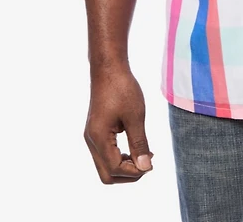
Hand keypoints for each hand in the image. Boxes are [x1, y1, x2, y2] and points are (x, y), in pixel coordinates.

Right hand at [84, 65, 154, 183]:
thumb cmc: (122, 88)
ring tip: (144, 155)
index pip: (115, 169)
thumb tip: (145, 167)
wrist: (108, 68)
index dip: (134, 171)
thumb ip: (139, 143)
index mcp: (99, 138)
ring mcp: (92, 136)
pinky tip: (135, 146)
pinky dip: (120, 156)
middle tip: (147, 162)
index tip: (152, 162)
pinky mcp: (96, 130)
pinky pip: (106, 153)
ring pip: (105, 165)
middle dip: (128, 174)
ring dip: (124, 166)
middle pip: (107, 174)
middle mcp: (91, 141)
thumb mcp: (135, 116)